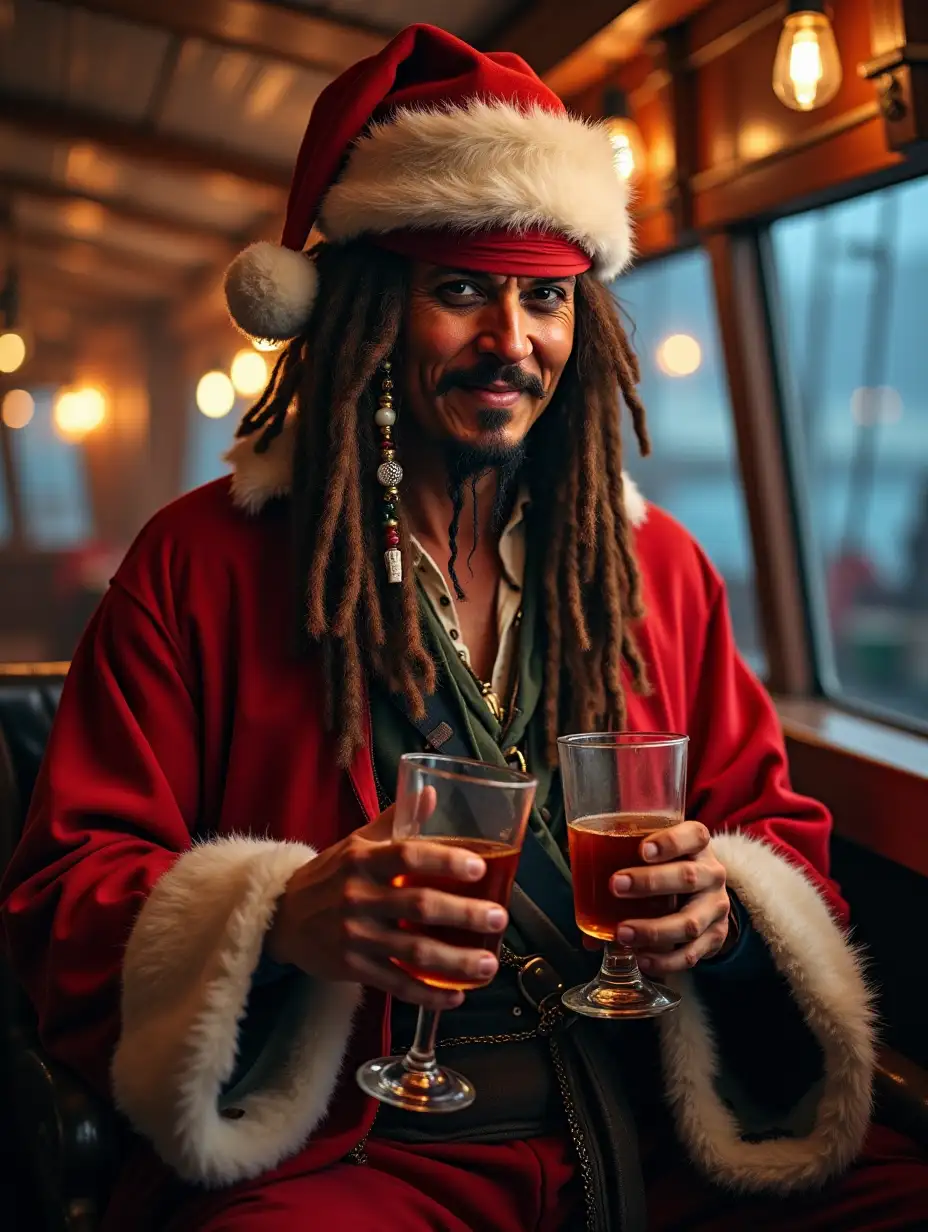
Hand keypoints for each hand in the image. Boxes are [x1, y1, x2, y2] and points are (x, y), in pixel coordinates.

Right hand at [265, 804, 507, 1010]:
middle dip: (463, 914)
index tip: (479, 868)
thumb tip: (432, 793)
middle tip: (498, 918)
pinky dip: (428, 994)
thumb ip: (397, 821)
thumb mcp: (357, 842)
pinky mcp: (352, 968)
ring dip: (455, 961)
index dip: (444, 861)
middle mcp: (357, 896)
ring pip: (412, 952)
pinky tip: (457, 996)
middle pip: (418, 906)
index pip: (407, 855)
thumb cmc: (329, 875)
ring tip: (489, 964)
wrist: (281, 918)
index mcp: (362, 859)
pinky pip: (396, 984)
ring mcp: (355, 936)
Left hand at [608, 820, 730, 974]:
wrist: (708, 896)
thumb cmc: (670, 868)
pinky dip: (664, 960)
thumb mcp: (657, 857)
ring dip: (653, 930)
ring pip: (690, 922)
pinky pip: (691, 953)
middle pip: (687, 877)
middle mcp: (711, 874)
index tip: (642, 850)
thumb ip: (622, 868)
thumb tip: (583, 907)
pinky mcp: (716, 937)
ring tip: (622, 934)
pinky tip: (641, 958)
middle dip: (650, 882)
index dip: (670, 841)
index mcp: (697, 845)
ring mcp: (716, 907)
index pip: (694, 835)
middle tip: (615, 885)